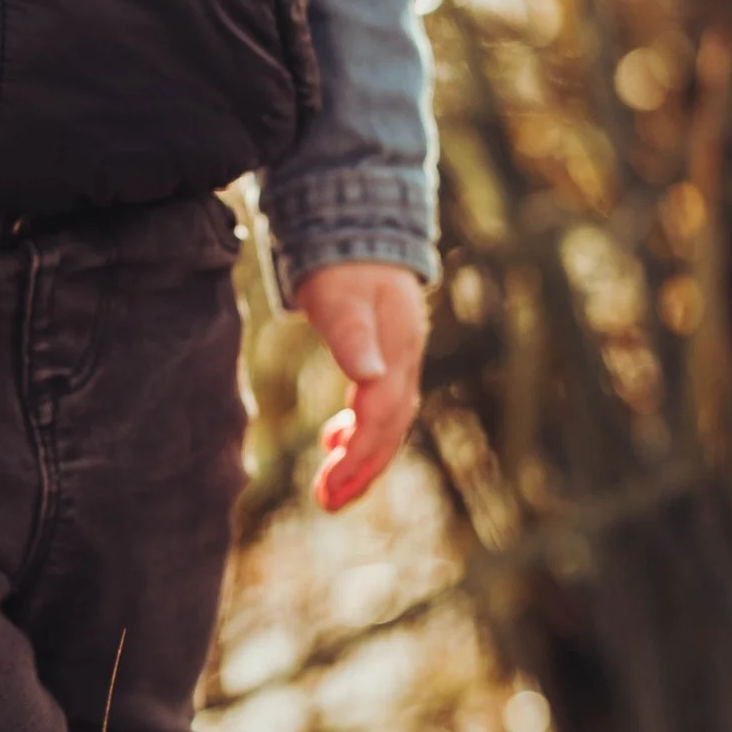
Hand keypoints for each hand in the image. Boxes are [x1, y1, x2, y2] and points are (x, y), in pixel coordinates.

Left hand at [295, 261, 428, 513]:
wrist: (358, 229)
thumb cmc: (342, 262)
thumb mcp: (338, 294)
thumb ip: (351, 333)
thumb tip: (369, 376)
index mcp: (396, 348)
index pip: (382, 414)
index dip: (358, 454)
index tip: (329, 486)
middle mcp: (404, 360)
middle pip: (390, 427)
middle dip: (361, 470)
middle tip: (327, 502)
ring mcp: (398, 361)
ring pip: (387, 423)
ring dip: (360, 458)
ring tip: (329, 490)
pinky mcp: (386, 360)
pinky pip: (379, 408)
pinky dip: (358, 432)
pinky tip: (334, 443)